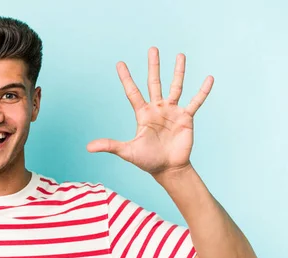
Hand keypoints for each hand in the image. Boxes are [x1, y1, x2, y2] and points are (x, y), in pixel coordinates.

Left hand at [87, 47, 212, 176]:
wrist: (168, 169)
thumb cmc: (147, 161)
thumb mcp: (127, 151)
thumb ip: (110, 145)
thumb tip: (88, 147)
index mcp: (143, 114)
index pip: (132, 92)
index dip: (126, 78)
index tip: (120, 63)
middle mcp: (157, 108)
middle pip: (154, 82)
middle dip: (153, 66)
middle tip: (152, 49)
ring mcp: (172, 111)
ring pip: (176, 86)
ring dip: (178, 71)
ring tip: (180, 55)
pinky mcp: (186, 118)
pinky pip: (195, 101)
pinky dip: (202, 91)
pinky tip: (209, 78)